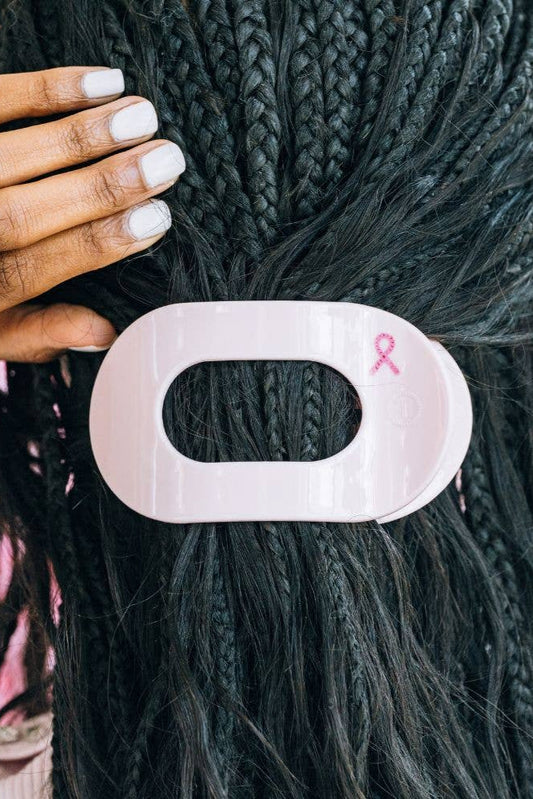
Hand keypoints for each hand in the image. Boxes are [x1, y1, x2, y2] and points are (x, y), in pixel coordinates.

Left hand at [0, 66, 184, 361]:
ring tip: (143, 117)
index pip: (36, 268)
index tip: (155, 220)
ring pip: (14, 155)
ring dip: (84, 134)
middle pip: (25, 213)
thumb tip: (103, 333)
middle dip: (103, 187)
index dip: (97, 243)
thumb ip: (40, 332)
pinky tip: (104, 83)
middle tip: (165, 162)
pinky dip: (50, 89)